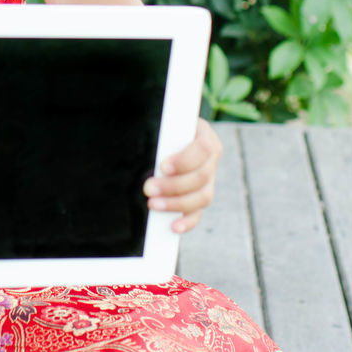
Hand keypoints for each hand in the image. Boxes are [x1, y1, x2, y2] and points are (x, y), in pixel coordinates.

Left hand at [143, 118, 221, 233]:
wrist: (169, 135)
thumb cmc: (162, 128)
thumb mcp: (163, 125)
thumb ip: (159, 133)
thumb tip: (140, 144)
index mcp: (204, 135)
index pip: (202, 148)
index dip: (184, 160)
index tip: (163, 167)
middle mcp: (211, 158)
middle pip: (202, 176)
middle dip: (174, 185)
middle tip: (148, 188)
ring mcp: (210, 179)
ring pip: (203, 196)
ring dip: (177, 203)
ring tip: (153, 204)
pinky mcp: (201, 195)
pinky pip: (199, 212)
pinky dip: (187, 221)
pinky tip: (174, 226)